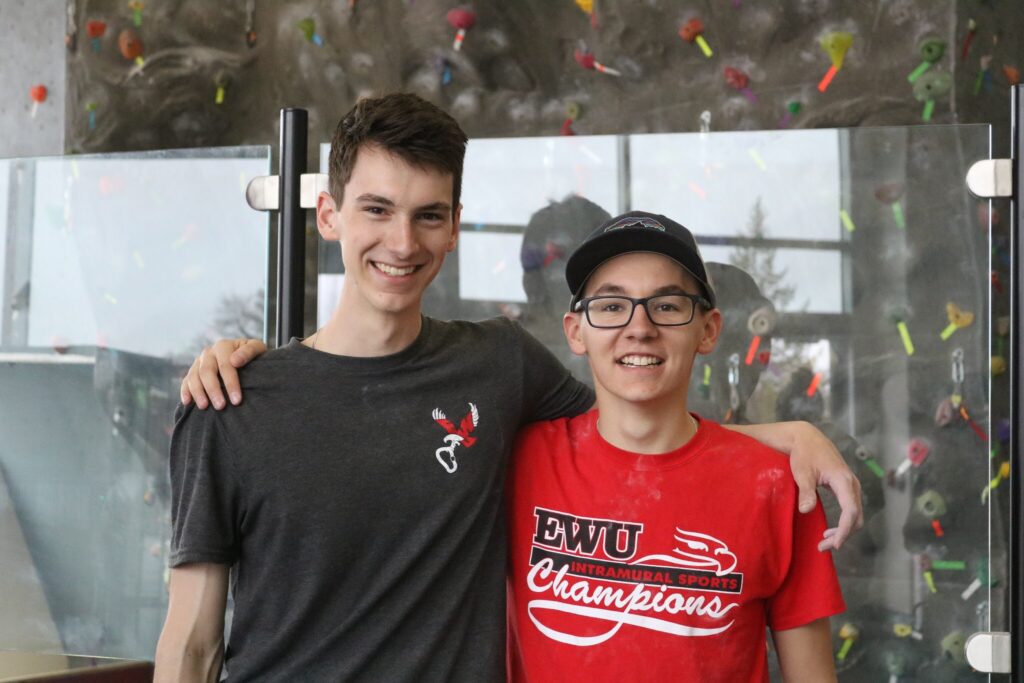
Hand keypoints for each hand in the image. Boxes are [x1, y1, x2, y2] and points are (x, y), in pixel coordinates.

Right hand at [180, 338, 266, 409]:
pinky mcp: (193, 371)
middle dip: (213, 390)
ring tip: (205, 407)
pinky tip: (187, 402)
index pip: (226, 365)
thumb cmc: (254, 355)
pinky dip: (185, 391)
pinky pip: (186, 381)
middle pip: (207, 372)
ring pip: (194, 377)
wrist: (247, 358)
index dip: (231, 383)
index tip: (237, 400)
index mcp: (223, 346)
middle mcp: (209, 353)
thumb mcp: (257, 349)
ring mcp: (199, 362)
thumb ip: (248, 352)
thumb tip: (235, 361)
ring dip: (198, 392)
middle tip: (221, 406)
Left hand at [788, 421, 863, 551]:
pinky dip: (844, 522)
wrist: (807, 438)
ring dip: (844, 530)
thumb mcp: (802, 472)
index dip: (844, 530)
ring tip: (825, 541)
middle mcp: (852, 484)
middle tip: (823, 546)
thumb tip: (806, 511)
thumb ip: (806, 491)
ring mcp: (851, 485)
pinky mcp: (846, 486)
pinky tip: (830, 529)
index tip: (834, 544)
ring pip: (855, 514)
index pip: (850, 511)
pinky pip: (851, 509)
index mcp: (843, 480)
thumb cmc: (804, 454)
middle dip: (843, 534)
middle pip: (856, 516)